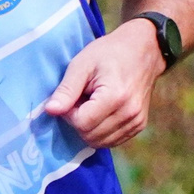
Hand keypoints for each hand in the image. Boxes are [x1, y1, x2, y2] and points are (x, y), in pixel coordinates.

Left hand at [42, 19, 161, 149]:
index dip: (70, 113)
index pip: (81, 123)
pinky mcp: (139, 125)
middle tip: (82, 100)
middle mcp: (129, 113)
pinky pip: (112, 141)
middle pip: (90, 136)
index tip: (73, 96)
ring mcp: (137, 122)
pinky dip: (101, 131)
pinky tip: (102, 112)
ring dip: (90, 128)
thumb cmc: (109, 53)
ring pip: (100, 142)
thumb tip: (50, 111)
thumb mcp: (82, 64)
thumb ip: (66, 89)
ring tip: (93, 104)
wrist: (144, 50)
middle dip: (79, 122)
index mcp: (115, 96)